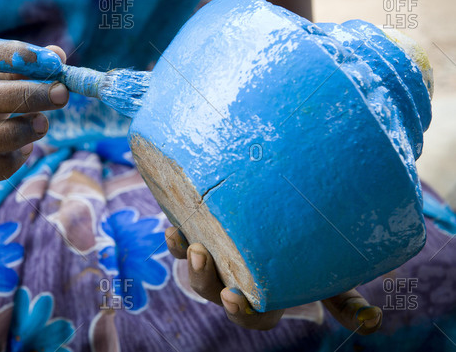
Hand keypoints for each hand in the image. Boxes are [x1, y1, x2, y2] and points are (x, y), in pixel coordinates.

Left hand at [165, 226, 382, 332]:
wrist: (284, 227)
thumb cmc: (309, 260)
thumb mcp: (327, 279)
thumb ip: (345, 300)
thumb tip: (373, 323)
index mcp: (264, 299)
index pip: (251, 316)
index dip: (240, 311)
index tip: (233, 298)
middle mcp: (234, 283)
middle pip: (213, 291)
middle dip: (206, 278)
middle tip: (203, 256)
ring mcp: (217, 261)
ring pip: (195, 269)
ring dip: (188, 257)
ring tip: (189, 241)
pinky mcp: (204, 237)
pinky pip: (183, 243)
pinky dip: (177, 238)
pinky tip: (173, 225)